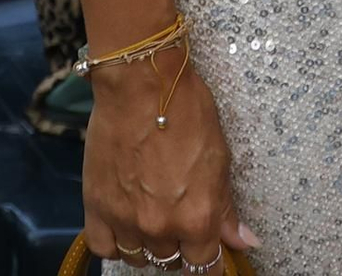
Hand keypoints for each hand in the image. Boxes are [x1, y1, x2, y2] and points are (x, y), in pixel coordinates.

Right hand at [83, 57, 255, 266]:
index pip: (205, 266)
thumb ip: (227, 208)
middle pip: (171, 261)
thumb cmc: (187, 110)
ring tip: (154, 214)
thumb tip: (244, 242)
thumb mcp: (220, 156)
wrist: (142, 84)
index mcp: (197, 217)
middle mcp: (160, 227)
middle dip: (180, 244)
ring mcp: (125, 220)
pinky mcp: (96, 208)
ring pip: (139, 257)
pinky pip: (104, 248)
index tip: (208, 252)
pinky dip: (116, 242)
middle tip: (181, 215)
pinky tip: (126, 223)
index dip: (209, 259)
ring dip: (149, 244)